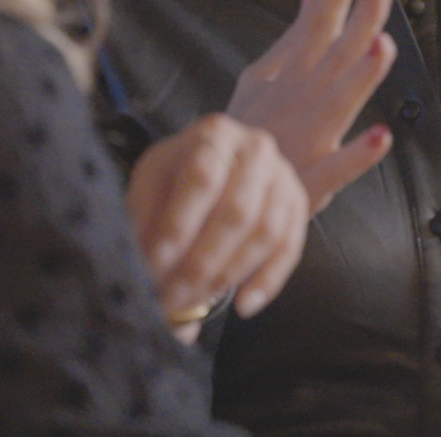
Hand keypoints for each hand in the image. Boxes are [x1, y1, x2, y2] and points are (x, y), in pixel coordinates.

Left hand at [124, 113, 310, 338]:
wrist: (223, 159)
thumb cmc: (180, 174)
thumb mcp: (154, 181)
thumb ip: (145, 219)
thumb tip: (142, 269)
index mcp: (215, 134)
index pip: (201, 179)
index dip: (178, 226)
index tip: (155, 264)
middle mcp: (257, 149)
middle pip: (236, 211)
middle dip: (201, 263)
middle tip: (172, 297)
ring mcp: (283, 177)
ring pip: (264, 233)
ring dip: (228, 275)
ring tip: (196, 302)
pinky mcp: (298, 205)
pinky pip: (289, 249)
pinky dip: (267, 281)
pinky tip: (242, 306)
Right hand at [228, 0, 396, 209]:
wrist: (216, 196)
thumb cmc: (252, 126)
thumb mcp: (266, 70)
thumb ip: (297, 26)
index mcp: (291, 70)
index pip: (319, 16)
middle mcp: (301, 97)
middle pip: (334, 51)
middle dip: (357, 17)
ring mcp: (305, 139)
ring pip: (338, 103)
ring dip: (360, 76)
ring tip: (380, 48)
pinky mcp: (310, 183)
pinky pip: (337, 170)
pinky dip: (357, 154)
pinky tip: (381, 135)